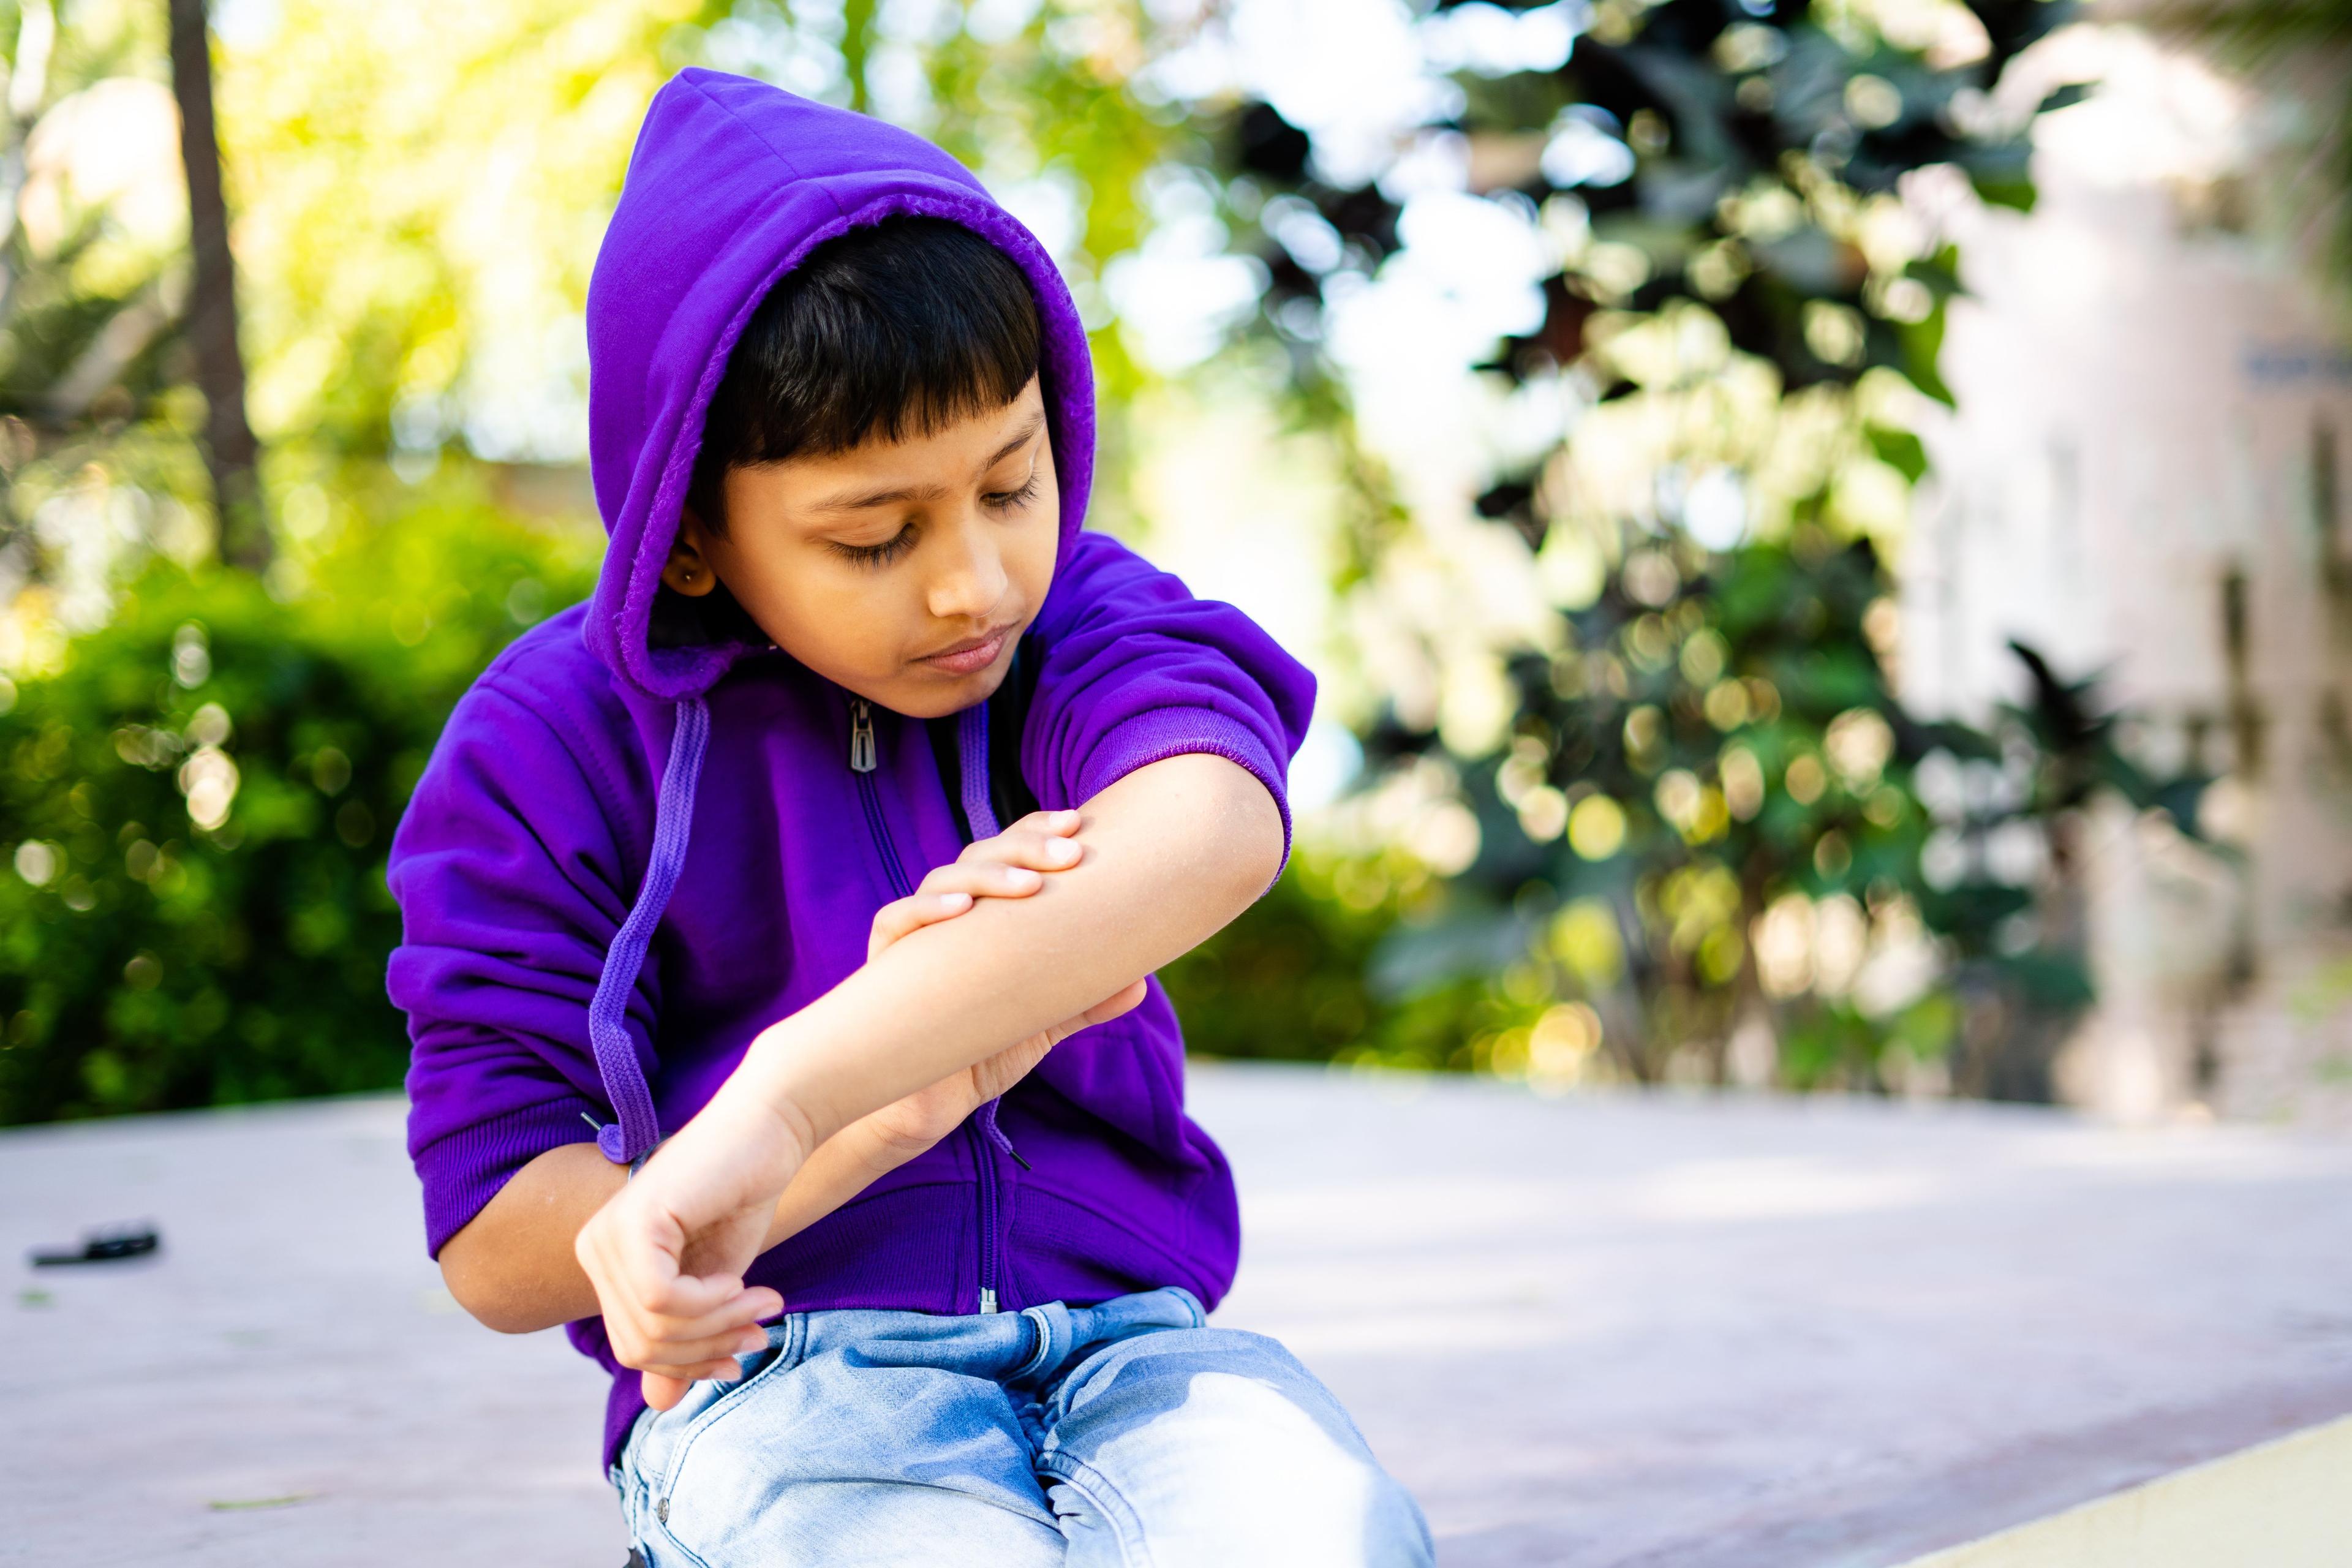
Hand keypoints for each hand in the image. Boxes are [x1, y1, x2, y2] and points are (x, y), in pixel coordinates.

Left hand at [573, 1092, 806, 1411]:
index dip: (692, 1364)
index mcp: (605, 1262)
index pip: (633, 1348)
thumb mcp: (714, 1284)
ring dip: (718, 1327)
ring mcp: (606, 1234)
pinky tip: (740, 1282)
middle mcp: (592, 1247)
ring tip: (763, 1304)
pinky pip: (662, 1300)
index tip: (746, 1353)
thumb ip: (684, 1335)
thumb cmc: (744, 1195)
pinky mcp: (633, 1223)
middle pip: (638, 1347)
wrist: (771, 1129)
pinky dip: (710, 1304)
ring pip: (651, 1328)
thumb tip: (658, 1404)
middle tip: (761, 1331)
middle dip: (707, 1350)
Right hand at [856, 810, 1146, 1151]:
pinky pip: (896, 922)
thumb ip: (1083, 1002)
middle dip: (1027, 846)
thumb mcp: (1038, 1025)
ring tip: (1029, 883)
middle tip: (1072, 851)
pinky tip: (960, 909)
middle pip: (982, 856)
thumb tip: (1139, 983)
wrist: (920, 1111)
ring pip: (944, 881)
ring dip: (987, 875)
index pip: (1010, 855)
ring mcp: (914, 938)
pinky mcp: (883, 966)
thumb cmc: (976, 1054)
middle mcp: (948, 917)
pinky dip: (924, 910)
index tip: (1080, 824)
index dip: (1039, 832)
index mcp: (985, 918)